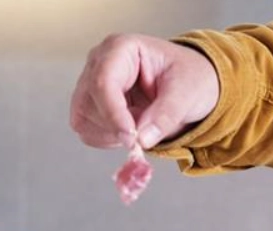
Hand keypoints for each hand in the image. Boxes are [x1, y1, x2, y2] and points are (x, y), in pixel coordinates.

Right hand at [69, 34, 219, 149]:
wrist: (188, 84)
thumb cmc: (188, 78)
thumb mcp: (187, 93)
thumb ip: (165, 116)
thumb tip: (142, 140)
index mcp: (121, 48)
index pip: (103, 82)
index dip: (114, 114)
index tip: (132, 138)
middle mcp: (99, 63)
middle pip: (89, 104)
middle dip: (116, 128)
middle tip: (145, 136)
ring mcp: (90, 85)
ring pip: (84, 121)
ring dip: (112, 135)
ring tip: (141, 125)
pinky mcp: (89, 106)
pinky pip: (87, 132)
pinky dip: (108, 140)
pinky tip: (129, 130)